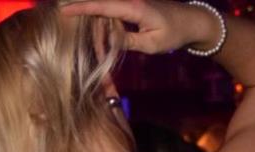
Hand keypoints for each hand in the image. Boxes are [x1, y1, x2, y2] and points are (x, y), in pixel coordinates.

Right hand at [60, 0, 221, 53]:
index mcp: (133, 7)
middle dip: (90, 25)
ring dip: (101, 29)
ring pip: (105, 12)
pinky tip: (110, 38)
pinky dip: (108, 25)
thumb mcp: (151, 44)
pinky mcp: (131, 4)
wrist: (191, 21)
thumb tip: (106, 40)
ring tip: (107, 44)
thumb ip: (127, 41)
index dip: (81, 8)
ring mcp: (130, 0)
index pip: (102, 6)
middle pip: (100, 9)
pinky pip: (113, 13)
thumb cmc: (174, 33)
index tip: (64, 9)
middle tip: (91, 44)